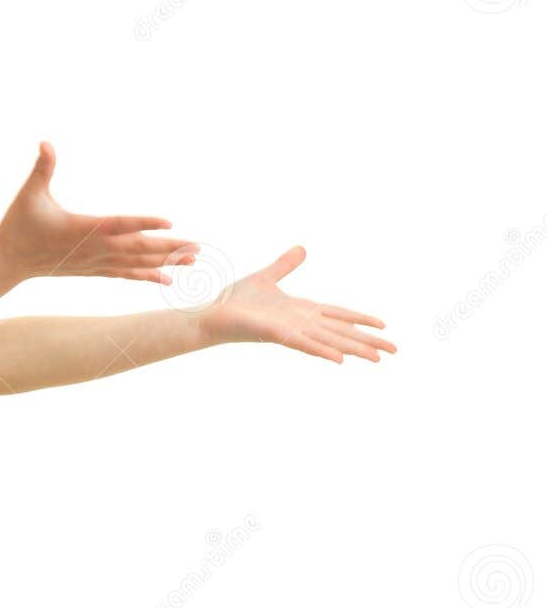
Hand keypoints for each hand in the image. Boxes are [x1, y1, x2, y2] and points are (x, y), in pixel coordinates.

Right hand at [0, 142, 197, 285]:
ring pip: (138, 263)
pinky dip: (149, 276)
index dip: (145, 223)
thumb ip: (42, 168)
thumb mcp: (28, 193)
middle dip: (169, 248)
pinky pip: (127, 274)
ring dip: (166, 261)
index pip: (120, 224)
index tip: (170, 222)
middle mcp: (95, 248)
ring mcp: (96, 262)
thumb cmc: (19, 224)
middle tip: (198, 246)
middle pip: (139, 248)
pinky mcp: (94, 269)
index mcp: (83, 229)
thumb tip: (44, 142)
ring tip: (193, 259)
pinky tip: (169, 280)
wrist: (8, 261)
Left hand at [197, 245, 395, 363]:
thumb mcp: (266, 277)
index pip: (338, 315)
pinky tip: (340, 360)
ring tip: (378, 359)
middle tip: (395, 351)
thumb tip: (302, 248)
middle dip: (368, 341)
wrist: (212, 313)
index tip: (384, 326)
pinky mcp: (276, 335)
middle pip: (341, 332)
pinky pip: (303, 343)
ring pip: (329, 340)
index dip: (360, 320)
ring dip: (353, 348)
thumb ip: (285, 265)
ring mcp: (290, 331)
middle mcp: (301, 323)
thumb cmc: (237, 301)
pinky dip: (322, 350)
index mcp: (302, 310)